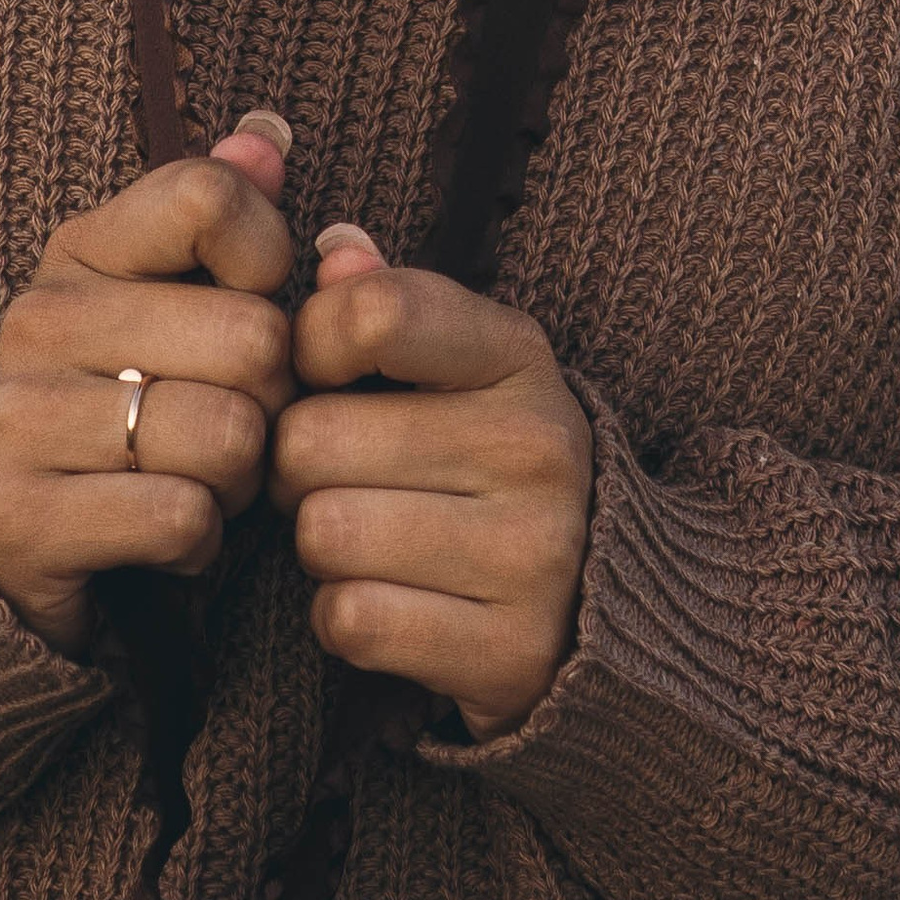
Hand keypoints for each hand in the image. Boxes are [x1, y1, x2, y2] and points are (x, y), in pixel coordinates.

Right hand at [0, 118, 295, 656]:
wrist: (9, 539)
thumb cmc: (126, 398)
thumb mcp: (170, 295)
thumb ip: (228, 213)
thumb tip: (269, 138)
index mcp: (82, 246)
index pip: (212, 198)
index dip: (268, 259)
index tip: (250, 302)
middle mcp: (40, 320)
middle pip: (253, 336)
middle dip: (273, 399)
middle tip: (235, 420)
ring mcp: (18, 420)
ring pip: (228, 437)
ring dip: (240, 478)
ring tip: (201, 477)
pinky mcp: (19, 522)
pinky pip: (182, 518)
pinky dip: (199, 541)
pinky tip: (165, 532)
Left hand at [270, 226, 594, 742]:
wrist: (602, 596)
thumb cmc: (493, 459)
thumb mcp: (464, 363)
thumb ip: (393, 299)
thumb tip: (335, 251)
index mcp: (519, 354)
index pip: (376, 313)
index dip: (311, 345)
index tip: (324, 375)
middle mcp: (537, 444)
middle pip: (312, 438)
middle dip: (297, 466)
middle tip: (338, 476)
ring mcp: (533, 550)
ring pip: (323, 533)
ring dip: (320, 545)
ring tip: (368, 534)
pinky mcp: (510, 647)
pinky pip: (352, 620)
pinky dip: (346, 617)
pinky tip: (389, 600)